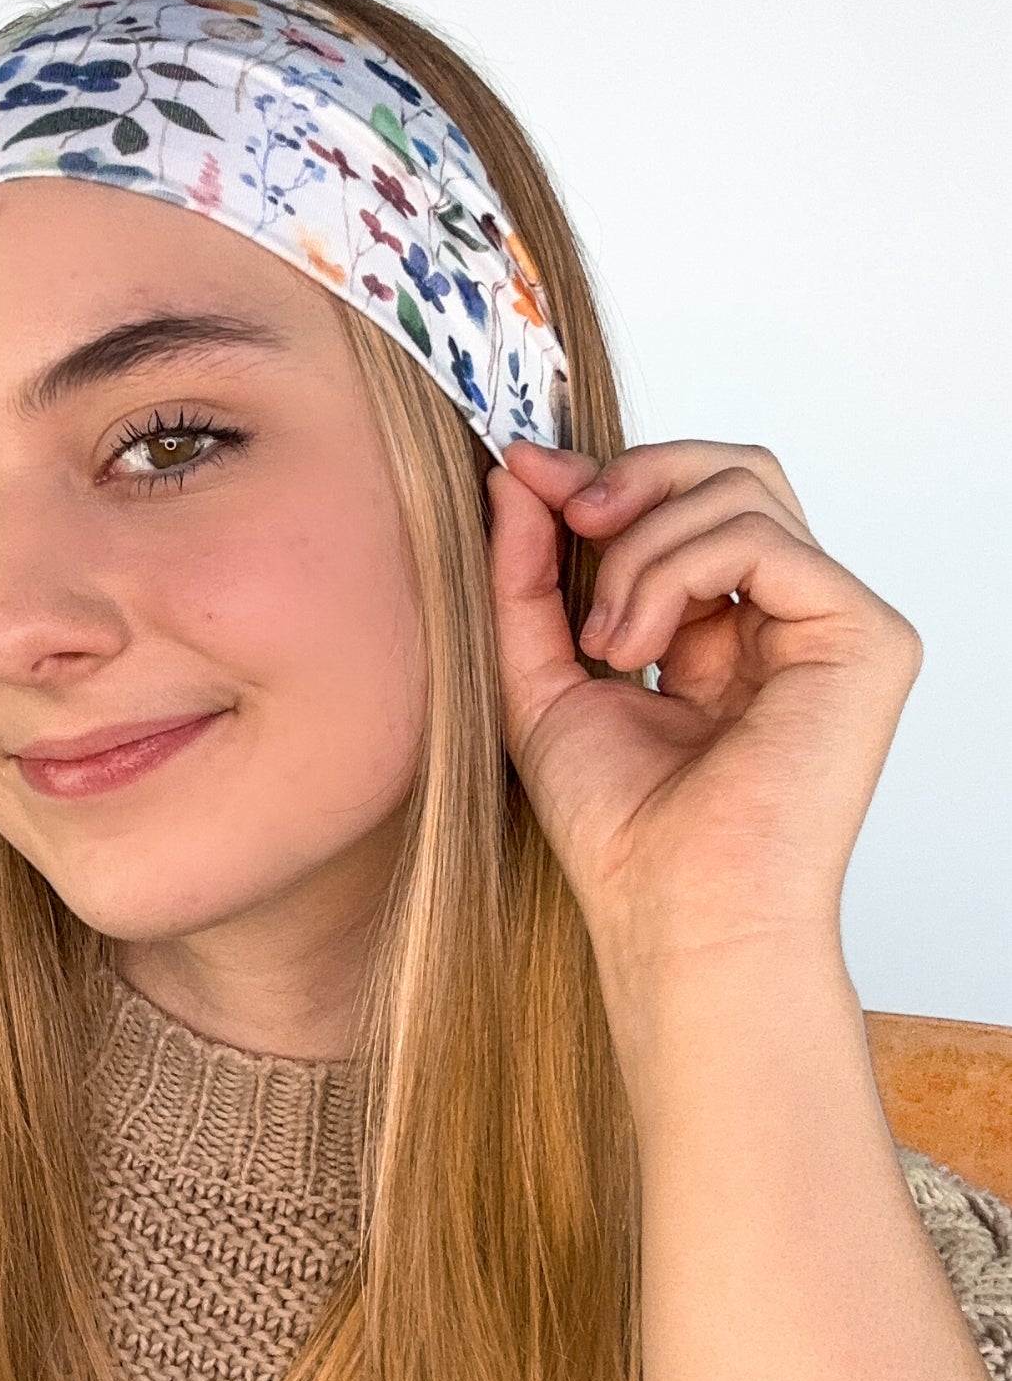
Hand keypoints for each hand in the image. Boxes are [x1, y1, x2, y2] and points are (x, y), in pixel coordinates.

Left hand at [485, 438, 922, 979]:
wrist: (668, 910)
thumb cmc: (616, 826)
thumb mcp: (540, 675)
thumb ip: (526, 576)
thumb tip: (517, 474)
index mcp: (722, 630)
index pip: (685, 505)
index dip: (604, 475)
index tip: (520, 470)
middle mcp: (784, 619)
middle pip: (728, 472)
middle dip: (631, 477)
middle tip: (568, 519)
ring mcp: (830, 625)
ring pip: (740, 490)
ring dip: (640, 550)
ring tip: (604, 644)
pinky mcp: (864, 637)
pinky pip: (760, 539)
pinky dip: (675, 573)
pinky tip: (635, 651)